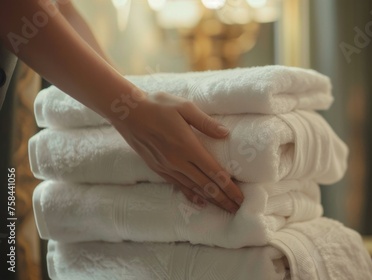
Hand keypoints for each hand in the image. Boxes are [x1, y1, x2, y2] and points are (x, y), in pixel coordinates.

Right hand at [109, 92, 243, 212]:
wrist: (127, 112)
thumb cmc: (158, 106)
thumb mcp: (184, 107)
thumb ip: (206, 122)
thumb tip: (225, 133)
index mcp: (188, 146)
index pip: (214, 172)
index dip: (229, 187)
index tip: (241, 198)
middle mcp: (178, 161)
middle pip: (206, 185)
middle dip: (224, 199)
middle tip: (238, 209)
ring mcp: (167, 167)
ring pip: (193, 188)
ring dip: (210, 199)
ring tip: (224, 208)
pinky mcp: (158, 168)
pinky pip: (178, 186)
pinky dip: (191, 195)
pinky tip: (200, 201)